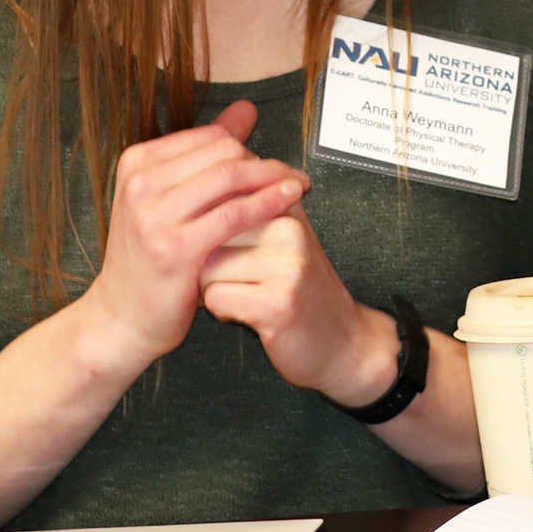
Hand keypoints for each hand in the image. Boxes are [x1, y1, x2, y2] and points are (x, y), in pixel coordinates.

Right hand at [71, 101, 308, 371]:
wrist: (122, 316)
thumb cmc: (152, 256)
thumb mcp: (171, 198)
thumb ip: (207, 154)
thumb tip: (247, 109)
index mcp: (136, 163)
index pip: (209, 136)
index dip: (249, 146)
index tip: (277, 162)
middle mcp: (140, 183)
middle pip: (223, 152)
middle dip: (265, 160)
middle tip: (295, 174)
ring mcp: (153, 216)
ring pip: (230, 176)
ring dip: (273, 177)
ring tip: (300, 185)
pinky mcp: (175, 248)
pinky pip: (234, 214)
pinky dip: (268, 203)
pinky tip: (289, 202)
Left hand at [198, 203, 398, 405]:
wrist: (343, 340)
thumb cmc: (302, 291)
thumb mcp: (279, 241)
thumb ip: (245, 213)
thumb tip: (189, 191)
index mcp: (286, 206)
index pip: (217, 203)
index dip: (210, 236)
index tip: (235, 254)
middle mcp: (289, 229)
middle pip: (206, 237)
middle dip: (209, 265)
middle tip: (243, 282)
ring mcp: (287, 265)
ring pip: (206, 269)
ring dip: (214, 291)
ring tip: (248, 297)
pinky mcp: (279, 301)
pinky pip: (216, 298)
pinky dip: (223, 312)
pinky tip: (250, 314)